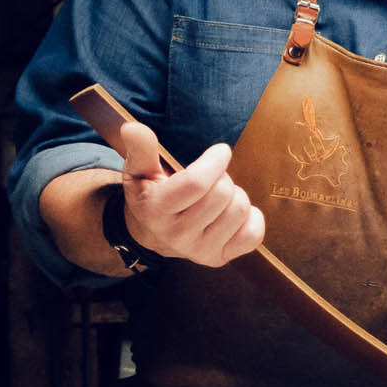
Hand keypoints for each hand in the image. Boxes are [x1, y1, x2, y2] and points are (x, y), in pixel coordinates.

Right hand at [118, 120, 265, 267]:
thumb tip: (133, 127)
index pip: (197, 183)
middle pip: (222, 194)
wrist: (151, 234)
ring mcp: (199, 250)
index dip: (215, 161)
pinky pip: (253, 234)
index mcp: (155, 210)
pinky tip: (232, 212)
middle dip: (222, 177)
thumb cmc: (150, 194)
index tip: (220, 151)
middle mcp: (177, 235)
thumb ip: (139, 148)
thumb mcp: (138, 170)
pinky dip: (251, 218)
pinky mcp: (217, 259)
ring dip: (235, 195)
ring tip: (218, 195)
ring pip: (240, 210)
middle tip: (212, 177)